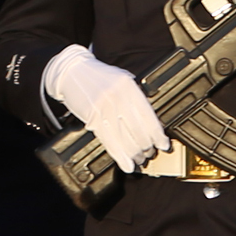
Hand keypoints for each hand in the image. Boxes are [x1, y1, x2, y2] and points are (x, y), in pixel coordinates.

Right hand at [43, 45, 167, 170]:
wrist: (71, 72)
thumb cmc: (97, 77)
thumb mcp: (121, 81)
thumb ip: (135, 98)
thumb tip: (150, 124)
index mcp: (130, 87)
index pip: (148, 116)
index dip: (158, 135)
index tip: (163, 144)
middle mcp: (119, 98)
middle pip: (139, 131)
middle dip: (147, 147)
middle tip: (150, 154)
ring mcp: (105, 109)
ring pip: (125, 139)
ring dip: (135, 154)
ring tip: (139, 160)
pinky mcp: (92, 119)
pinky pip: (109, 142)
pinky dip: (119, 156)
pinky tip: (126, 164)